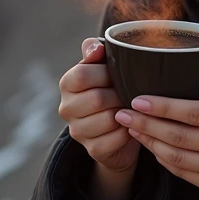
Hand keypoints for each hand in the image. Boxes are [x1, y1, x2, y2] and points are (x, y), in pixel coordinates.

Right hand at [58, 38, 140, 172]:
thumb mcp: (104, 66)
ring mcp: (78, 132)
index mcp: (67, 84)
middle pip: (96, 98)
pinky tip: (131, 125)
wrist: (117, 127)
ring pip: (107, 119)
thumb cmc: (112, 89)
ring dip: (126, 113)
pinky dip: (129, 131)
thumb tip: (95, 49)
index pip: (81, 75)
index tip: (119, 74)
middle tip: (131, 93)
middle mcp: (66, 108)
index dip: (105, 74)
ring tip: (132, 108)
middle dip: (120, 94)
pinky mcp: (93, 150)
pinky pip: (116, 138)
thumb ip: (96, 51)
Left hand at [114, 65, 198, 199]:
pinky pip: (183, 174)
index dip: (165, 106)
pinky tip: (151, 146)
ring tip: (131, 127)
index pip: (196, 113)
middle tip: (123, 111)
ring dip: (150, 142)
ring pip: (177, 156)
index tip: (140, 99)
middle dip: (147, 123)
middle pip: (181, 135)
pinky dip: (163, 160)